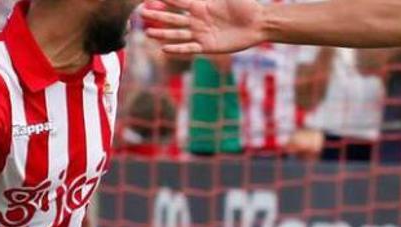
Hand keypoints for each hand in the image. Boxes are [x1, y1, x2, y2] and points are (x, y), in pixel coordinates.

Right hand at [142, 0, 265, 54]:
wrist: (259, 23)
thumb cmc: (246, 5)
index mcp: (200, 5)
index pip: (178, 2)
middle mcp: (198, 20)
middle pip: (173, 18)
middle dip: (158, 16)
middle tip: (141, 13)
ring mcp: (202, 33)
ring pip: (177, 33)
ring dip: (163, 33)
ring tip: (148, 33)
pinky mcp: (209, 46)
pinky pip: (190, 47)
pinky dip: (178, 48)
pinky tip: (164, 48)